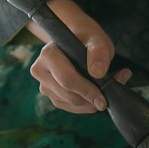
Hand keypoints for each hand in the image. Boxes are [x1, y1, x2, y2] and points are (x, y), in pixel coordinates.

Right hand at [29, 0, 131, 114]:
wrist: (80, 41)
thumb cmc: (88, 40)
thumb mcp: (98, 41)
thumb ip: (99, 53)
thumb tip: (98, 73)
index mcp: (49, 54)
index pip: (66, 78)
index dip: (86, 91)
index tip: (102, 100)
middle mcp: (41, 70)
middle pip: (67, 94)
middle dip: (89, 100)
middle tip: (107, 99)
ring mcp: (43, 84)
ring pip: (67, 103)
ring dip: (88, 104)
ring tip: (104, 94)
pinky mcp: (50, 94)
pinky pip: (68, 107)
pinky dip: (83, 106)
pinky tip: (93, 97)